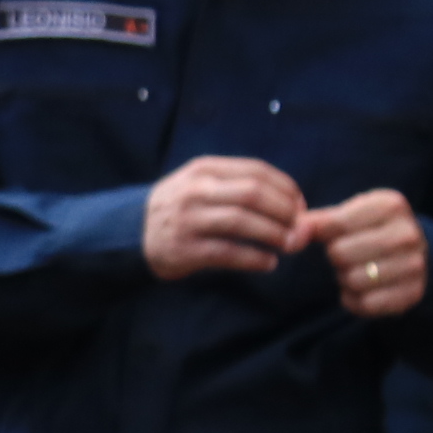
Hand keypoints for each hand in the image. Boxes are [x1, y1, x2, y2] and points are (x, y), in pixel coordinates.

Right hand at [142, 154, 307, 277]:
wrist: (132, 234)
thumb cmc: (181, 208)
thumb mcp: (202, 183)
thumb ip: (240, 187)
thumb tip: (295, 205)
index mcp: (203, 169)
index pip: (257, 171)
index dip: (287, 189)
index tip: (301, 206)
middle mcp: (194, 190)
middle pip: (253, 194)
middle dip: (285, 212)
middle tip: (299, 228)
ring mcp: (186, 220)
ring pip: (242, 222)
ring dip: (274, 235)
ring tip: (290, 246)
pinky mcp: (183, 249)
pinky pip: (227, 252)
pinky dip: (254, 259)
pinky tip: (268, 263)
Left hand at [294, 188, 429, 318]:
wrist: (408, 255)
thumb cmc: (367, 232)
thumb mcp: (344, 216)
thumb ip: (314, 222)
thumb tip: (294, 234)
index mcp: (391, 205)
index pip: (335, 224)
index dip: (326, 234)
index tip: (335, 235)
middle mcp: (408, 233)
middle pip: (341, 254)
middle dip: (337, 258)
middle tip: (349, 256)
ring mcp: (415, 264)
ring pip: (353, 280)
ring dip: (346, 280)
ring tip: (359, 270)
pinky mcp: (413, 293)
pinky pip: (366, 304)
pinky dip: (356, 301)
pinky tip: (365, 290)